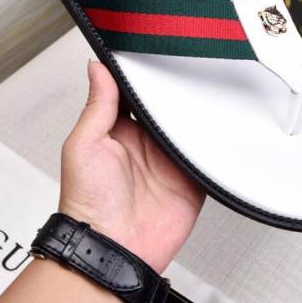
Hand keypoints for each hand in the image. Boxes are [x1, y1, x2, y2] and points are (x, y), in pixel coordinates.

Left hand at [59, 60, 204, 272]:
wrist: (112, 250)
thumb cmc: (87, 204)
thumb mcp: (83, 145)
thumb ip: (97, 106)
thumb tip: (96, 68)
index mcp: (118, 130)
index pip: (134, 93)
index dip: (142, 74)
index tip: (153, 52)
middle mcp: (145, 143)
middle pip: (166, 106)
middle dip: (176, 91)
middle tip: (187, 69)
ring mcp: (169, 160)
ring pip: (189, 126)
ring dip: (196, 114)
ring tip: (206, 93)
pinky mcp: (190, 179)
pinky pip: (206, 155)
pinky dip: (213, 144)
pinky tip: (218, 127)